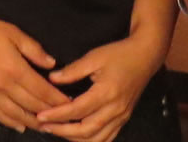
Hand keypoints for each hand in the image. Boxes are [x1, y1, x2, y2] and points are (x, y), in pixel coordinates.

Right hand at [0, 14, 67, 132]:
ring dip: (33, 122)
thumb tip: (52, 64)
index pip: (42, 90)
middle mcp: (3, 85)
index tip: (70, 103)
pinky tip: (20, 126)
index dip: (57, 99)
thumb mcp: (13, 32)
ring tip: (47, 127)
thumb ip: (34, 50)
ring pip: (16, 115)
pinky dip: (11, 123)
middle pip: (32, 105)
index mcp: (15, 68)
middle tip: (64, 117)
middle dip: (50, 112)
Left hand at [36, 32, 165, 141]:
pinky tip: (78, 136)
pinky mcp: (124, 118)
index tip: (41, 115)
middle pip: (86, 130)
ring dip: (76, 139)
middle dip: (62, 131)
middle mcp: (115, 109)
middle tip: (45, 126)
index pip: (77, 110)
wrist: (146, 56)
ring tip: (58, 131)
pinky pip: (108, 138)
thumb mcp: (94, 56)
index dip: (57, 115)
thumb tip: (52, 78)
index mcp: (106, 92)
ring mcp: (121, 116)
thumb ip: (73, 70)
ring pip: (97, 139)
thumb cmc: (120, 54)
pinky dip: (91, 141)